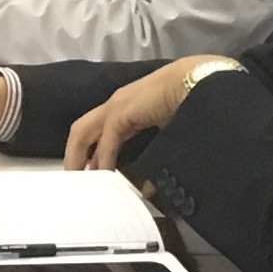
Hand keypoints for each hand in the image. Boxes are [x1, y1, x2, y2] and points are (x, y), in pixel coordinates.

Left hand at [66, 57, 223, 171]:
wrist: (200, 82)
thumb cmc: (190, 103)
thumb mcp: (168, 134)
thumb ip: (157, 158)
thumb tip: (151, 189)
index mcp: (127, 107)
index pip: (98, 131)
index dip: (90, 152)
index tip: (88, 173)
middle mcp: (116, 105)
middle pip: (82, 130)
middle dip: (74, 154)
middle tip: (73, 178)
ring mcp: (116, 106)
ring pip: (84, 132)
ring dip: (78, 156)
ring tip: (77, 179)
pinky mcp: (122, 112)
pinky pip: (107, 140)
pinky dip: (103, 158)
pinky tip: (103, 174)